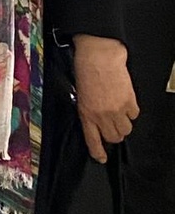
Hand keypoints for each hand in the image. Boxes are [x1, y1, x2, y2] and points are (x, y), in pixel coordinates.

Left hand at [72, 34, 139, 162]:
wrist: (99, 55)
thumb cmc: (86, 70)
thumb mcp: (80, 94)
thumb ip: (87, 110)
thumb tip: (94, 121)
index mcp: (86, 113)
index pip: (93, 141)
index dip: (98, 152)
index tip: (101, 157)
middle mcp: (102, 115)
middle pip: (114, 138)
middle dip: (113, 134)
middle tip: (111, 124)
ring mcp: (117, 110)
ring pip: (126, 130)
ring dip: (123, 124)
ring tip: (118, 112)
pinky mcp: (129, 102)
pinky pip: (134, 115)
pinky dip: (131, 111)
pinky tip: (124, 102)